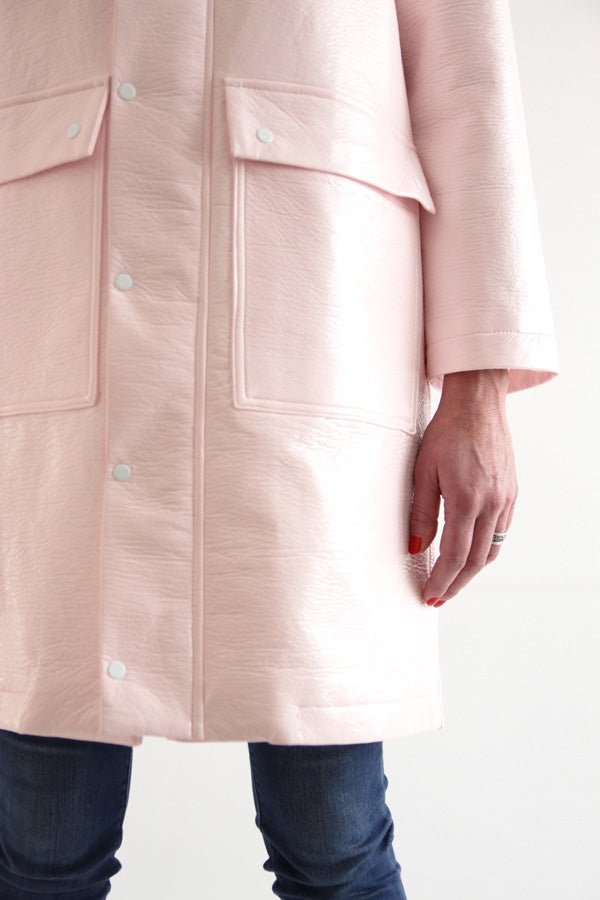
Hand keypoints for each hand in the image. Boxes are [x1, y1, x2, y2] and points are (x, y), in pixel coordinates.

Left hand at [408, 369, 517, 606]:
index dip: (442, 581)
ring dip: (472, 569)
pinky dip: (485, 549)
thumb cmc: (446, 431)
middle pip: (475, 560)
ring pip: (492, 549)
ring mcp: (505, 498)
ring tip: (452, 580)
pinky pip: (501, 531)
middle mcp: (492, 503)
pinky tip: (470, 551)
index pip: (455, 555)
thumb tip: (415, 548)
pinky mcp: (511, 491)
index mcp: (467, 500)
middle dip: (456, 584)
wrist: (478, 403)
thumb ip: (420, 513)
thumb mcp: (423, 471)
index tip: (429, 595)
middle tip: (438, 598)